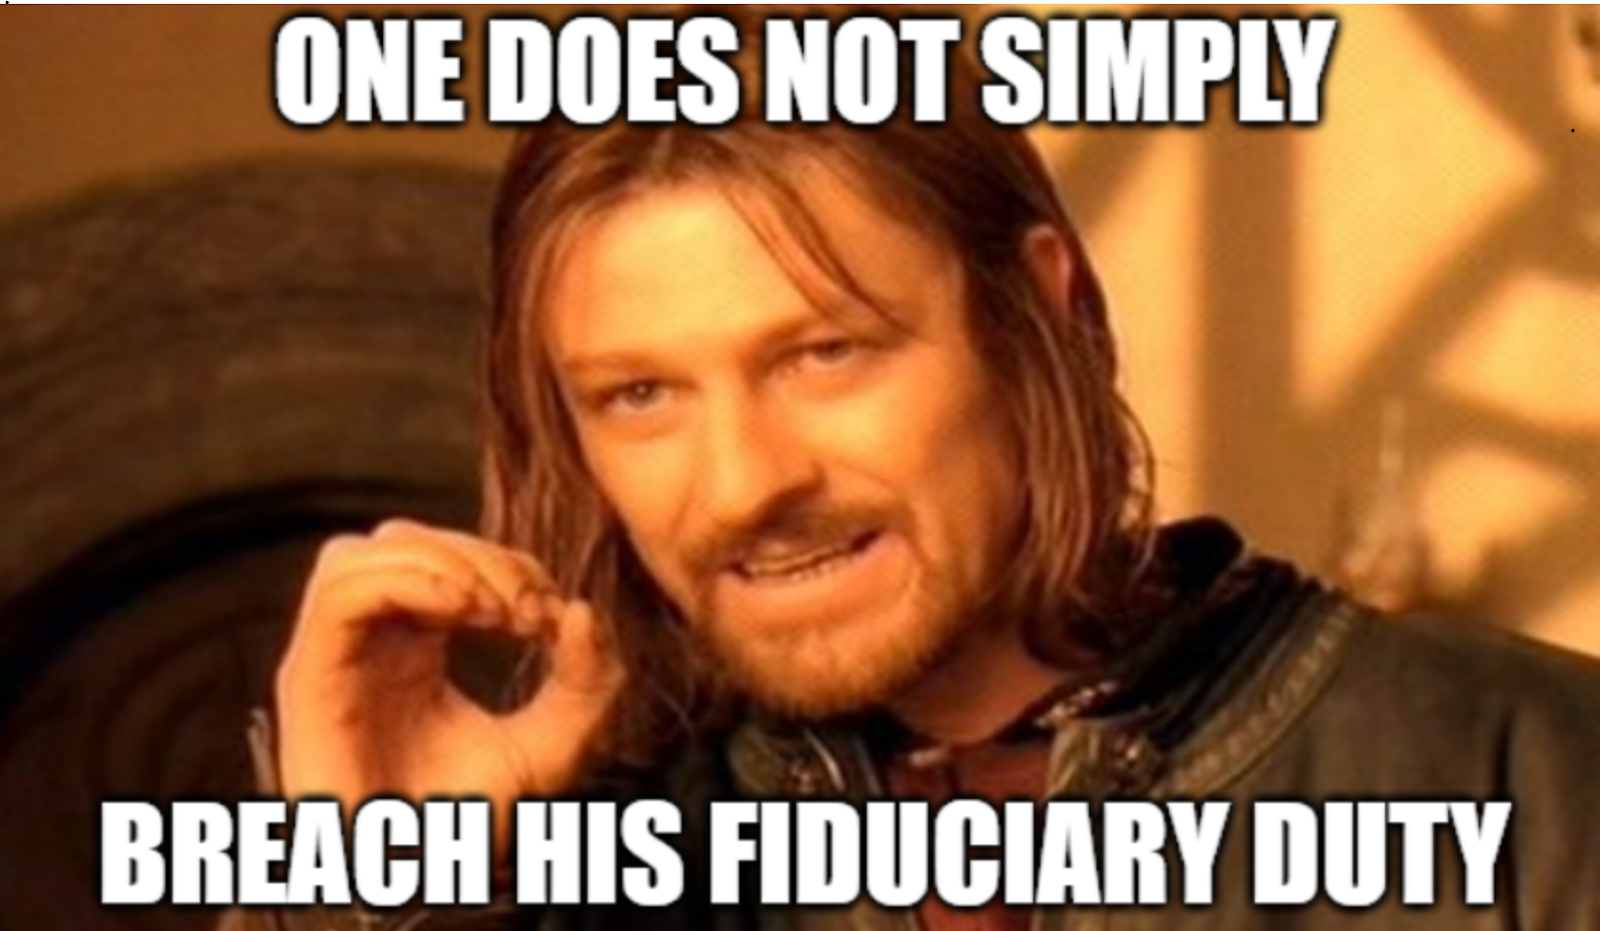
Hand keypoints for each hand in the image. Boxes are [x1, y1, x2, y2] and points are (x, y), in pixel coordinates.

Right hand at [274, 519, 624, 852]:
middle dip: (478, 556)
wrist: (418, 881)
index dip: (506, 565)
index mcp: (417, 645)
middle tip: (526, 610)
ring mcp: (334, 656)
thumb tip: (583, 610)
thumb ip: (588, 681)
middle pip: (405, 540)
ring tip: (491, 610)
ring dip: (438, 562)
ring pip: (360, 552)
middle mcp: (369, 642)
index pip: (448, 559)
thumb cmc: (475, 822)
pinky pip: (339, 592)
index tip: (551, 616)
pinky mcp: (307, 676)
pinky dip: (404, 581)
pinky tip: (461, 611)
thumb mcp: (556, 746)